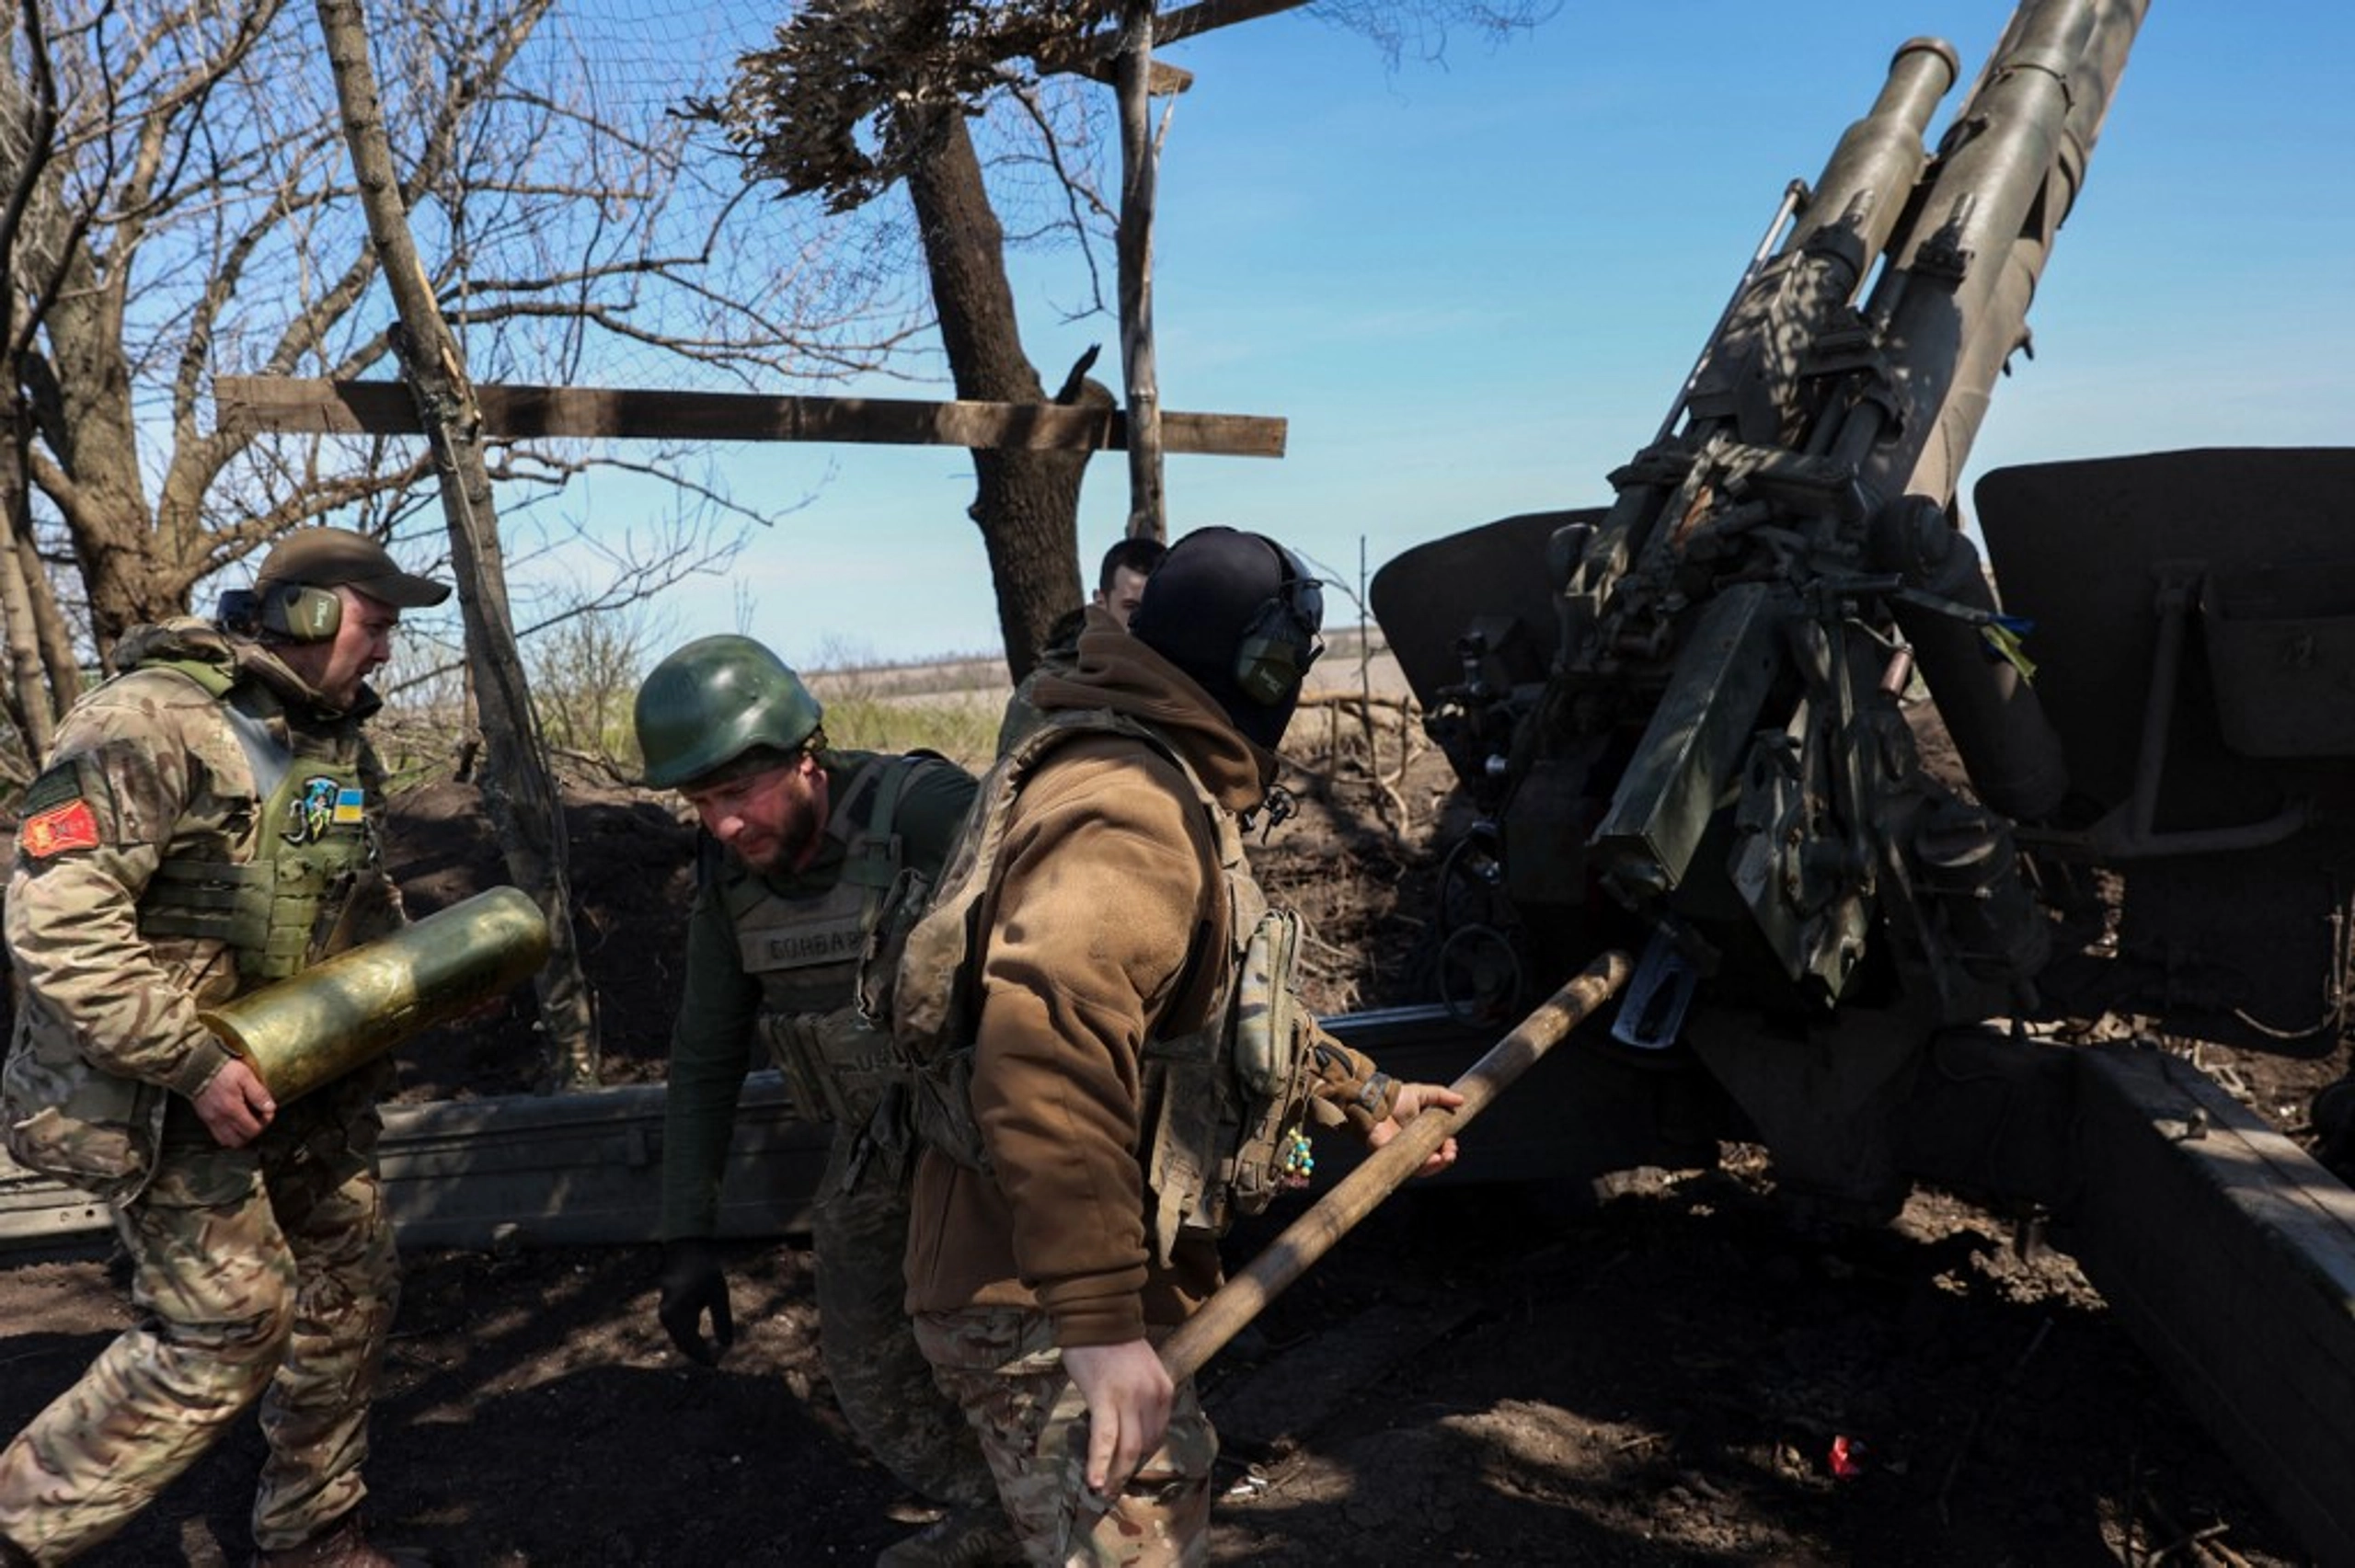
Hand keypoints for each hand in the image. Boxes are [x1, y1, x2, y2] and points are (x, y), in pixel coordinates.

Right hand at [192, 1057, 275, 1147]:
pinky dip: (229, 1135)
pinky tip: (235, 1123)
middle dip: (254, 1131)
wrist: (197, 1066)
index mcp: (232, 1108)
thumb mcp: (245, 1076)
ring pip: (228, 1141)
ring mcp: (212, 1120)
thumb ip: (259, 1093)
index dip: (265, 1122)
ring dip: (241, 1136)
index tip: (268, 1111)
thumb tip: (270, 1108)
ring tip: (248, 1123)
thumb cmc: (222, 1069)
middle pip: (242, 1140)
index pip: (253, 1129)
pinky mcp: (205, 1119)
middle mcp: (221, 1118)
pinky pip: (218, 1136)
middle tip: (259, 1118)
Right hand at [656, 1238, 733, 1364]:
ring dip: (695, 1350)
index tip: (717, 1365)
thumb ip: (722, 1318)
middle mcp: (667, 1316)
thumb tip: (727, 1345)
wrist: (686, 1254)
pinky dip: (691, 1341)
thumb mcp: (718, 1292)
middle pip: (683, 1345)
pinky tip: (705, 1346)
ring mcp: (666, 1315)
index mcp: (678, 1311)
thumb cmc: (704, 1271)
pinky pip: (680, 1333)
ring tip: (713, 1358)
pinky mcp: (669, 1314)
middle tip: (717, 1364)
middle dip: (699, 1356)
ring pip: (680, 1341)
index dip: (703, 1357)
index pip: (690, 1343)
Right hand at [1061, 1338, 1172, 1496]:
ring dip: (1117, 1474)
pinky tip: (1095, 1480)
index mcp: (1164, 1390)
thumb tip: (1131, 1423)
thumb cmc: (1115, 1343)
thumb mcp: (1143, 1370)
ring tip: (1104, 1491)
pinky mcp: (1104, 1399)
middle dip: (1129, 1469)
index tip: (1127, 1465)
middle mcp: (1152, 1397)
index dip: (1143, 1455)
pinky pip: (1104, 1438)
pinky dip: (1100, 1462)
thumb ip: (1143, 1395)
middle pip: (1145, 1446)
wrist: (1098, 1316)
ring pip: (1128, 1448)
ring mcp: (1129, 1399)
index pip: (1158, 1434)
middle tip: (1115, 1485)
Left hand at [1366, 1081, 1463, 1176]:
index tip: (1452, 1145)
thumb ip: (1441, 1096)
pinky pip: (1407, 1167)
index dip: (1447, 1148)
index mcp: (1420, 1133)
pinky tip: (1433, 1161)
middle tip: (1450, 1155)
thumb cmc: (1394, 1096)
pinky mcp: (1390, 1155)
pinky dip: (1422, 1166)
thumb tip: (1462, 1101)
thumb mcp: (1422, 1094)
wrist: (1373, 1098)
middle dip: (1445, 1159)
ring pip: (1422, 1167)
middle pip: (1432, 1160)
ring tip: (1445, 1159)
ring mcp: (1401, 1152)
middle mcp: (1411, 1145)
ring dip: (1436, 1166)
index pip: (1438, 1147)